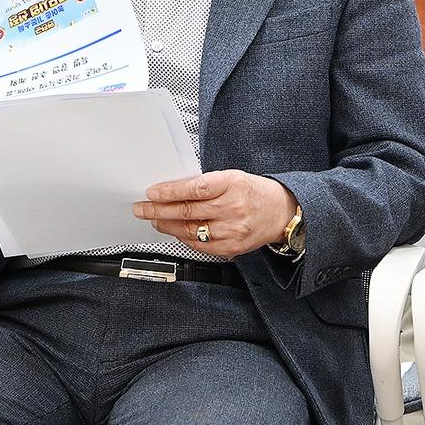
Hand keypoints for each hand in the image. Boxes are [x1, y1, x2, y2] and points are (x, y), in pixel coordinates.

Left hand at [133, 170, 295, 256]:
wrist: (282, 213)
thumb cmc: (256, 192)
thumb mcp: (233, 177)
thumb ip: (206, 184)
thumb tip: (172, 191)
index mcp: (233, 184)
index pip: (194, 188)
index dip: (169, 192)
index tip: (152, 192)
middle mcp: (233, 208)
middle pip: (187, 211)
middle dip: (158, 210)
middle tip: (142, 208)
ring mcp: (232, 230)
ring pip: (189, 230)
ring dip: (167, 225)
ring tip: (155, 220)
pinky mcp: (231, 247)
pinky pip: (200, 245)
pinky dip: (183, 238)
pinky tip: (176, 231)